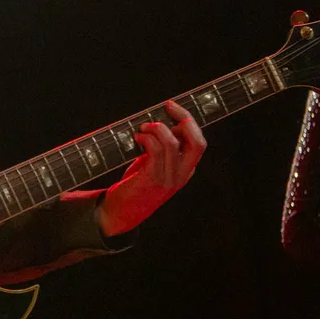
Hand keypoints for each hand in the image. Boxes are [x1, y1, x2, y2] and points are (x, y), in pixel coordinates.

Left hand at [98, 101, 207, 235]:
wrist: (121, 212)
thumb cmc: (137, 184)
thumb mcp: (156, 164)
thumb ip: (165, 148)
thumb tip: (166, 124)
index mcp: (186, 170)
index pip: (199, 142)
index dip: (188, 120)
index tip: (171, 107)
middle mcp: (182, 175)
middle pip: (198, 143)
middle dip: (185, 118)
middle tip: (168, 107)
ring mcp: (169, 178)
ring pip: (172, 143)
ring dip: (156, 128)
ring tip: (143, 128)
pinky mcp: (153, 179)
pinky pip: (155, 151)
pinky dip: (146, 138)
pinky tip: (138, 138)